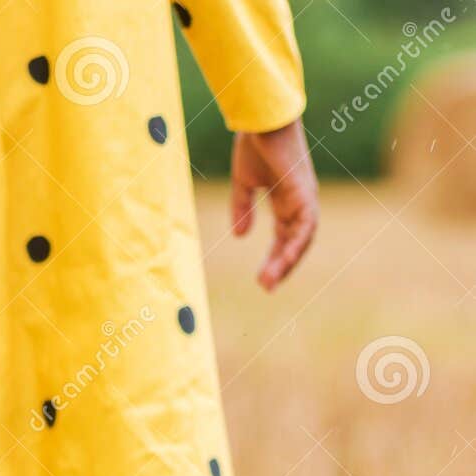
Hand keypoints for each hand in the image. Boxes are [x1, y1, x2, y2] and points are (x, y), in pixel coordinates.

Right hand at [231, 120, 317, 290]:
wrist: (261, 119)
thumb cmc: (254, 143)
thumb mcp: (244, 183)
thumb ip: (243, 209)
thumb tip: (239, 236)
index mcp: (287, 199)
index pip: (286, 237)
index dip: (275, 258)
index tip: (263, 279)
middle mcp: (300, 201)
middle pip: (296, 242)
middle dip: (281, 266)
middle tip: (266, 288)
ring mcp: (304, 197)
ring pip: (302, 239)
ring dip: (287, 263)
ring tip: (269, 283)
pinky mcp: (304, 194)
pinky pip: (305, 227)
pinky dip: (295, 246)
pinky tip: (282, 263)